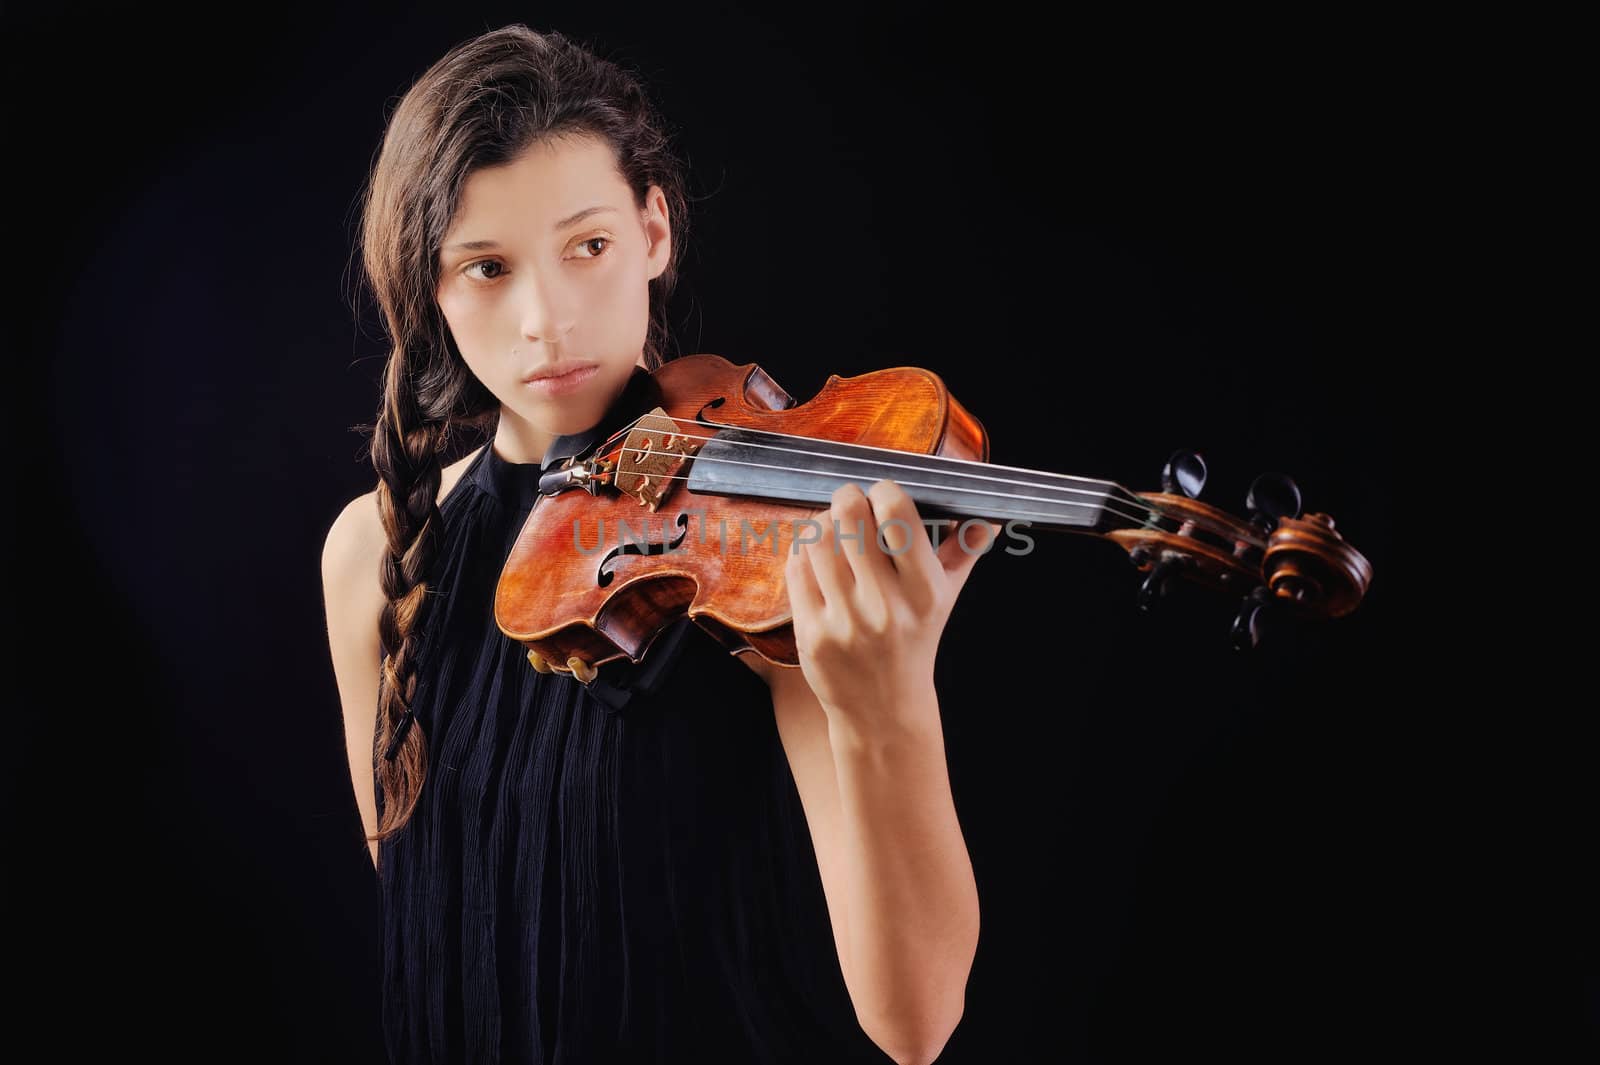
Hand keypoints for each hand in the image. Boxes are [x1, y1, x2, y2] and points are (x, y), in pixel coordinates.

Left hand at [783, 480, 998, 732]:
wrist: (883, 708)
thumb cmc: (916, 641)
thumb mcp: (945, 598)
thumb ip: (965, 551)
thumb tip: (987, 515)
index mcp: (924, 591)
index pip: (897, 515)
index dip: (884, 491)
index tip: (883, 495)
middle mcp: (885, 606)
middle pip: (849, 517)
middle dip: (847, 499)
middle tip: (851, 503)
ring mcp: (844, 622)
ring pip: (817, 539)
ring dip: (822, 523)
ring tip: (833, 529)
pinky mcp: (812, 634)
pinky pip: (797, 568)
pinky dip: (803, 551)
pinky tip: (817, 557)